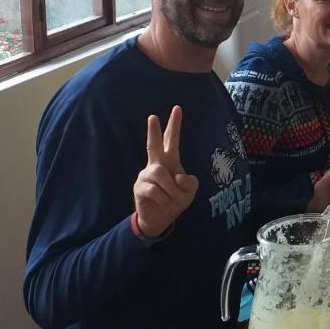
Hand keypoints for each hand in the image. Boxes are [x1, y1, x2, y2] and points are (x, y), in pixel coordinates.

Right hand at [133, 106, 198, 237]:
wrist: (160, 220)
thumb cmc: (174, 201)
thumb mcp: (190, 192)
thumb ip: (190, 182)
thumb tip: (177, 175)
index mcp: (170, 162)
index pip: (172, 140)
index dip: (174, 126)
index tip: (177, 108)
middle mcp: (155, 165)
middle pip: (154, 145)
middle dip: (154, 131)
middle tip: (152, 116)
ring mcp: (145, 176)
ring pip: (160, 173)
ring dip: (171, 189)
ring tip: (173, 199)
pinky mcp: (139, 188)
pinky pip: (154, 189)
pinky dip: (164, 198)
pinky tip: (164, 203)